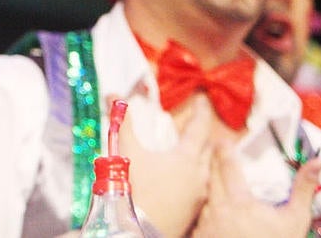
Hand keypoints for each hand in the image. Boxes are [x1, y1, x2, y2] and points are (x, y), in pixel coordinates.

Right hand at [113, 94, 213, 236]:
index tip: (204, 101)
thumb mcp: (127, 151)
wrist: (139, 228)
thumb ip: (123, 123)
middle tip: (197, 125)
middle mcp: (199, 176)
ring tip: (191, 151)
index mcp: (186, 158)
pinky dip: (195, 176)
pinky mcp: (195, 210)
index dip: (201, 112)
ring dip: (200, 157)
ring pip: (206, 170)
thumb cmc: (134, 188)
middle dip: (202, 135)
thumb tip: (113, 96)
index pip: (198, 128)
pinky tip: (184, 178)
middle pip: (207, 149)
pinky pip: (201, 186)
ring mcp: (199, 195)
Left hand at [192, 149, 320, 237]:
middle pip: (209, 176)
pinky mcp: (199, 235)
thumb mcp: (295, 220)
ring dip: (205, 184)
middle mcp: (218, 210)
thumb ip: (302, 189)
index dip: (224, 149)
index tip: (223, 139)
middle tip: (213, 151)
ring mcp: (206, 223)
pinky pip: (197, 214)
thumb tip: (316, 164)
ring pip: (201, 195)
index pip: (227, 165)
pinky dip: (200, 206)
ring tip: (207, 175)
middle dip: (211, 162)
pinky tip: (204, 204)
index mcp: (239, 202)